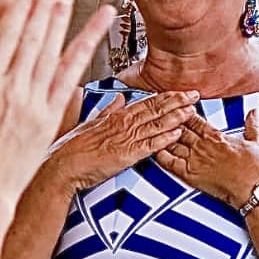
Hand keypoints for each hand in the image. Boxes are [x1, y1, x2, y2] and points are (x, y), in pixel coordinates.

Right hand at [49, 91, 198, 191]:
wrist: (63, 165)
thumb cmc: (72, 147)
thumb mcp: (90, 123)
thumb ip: (108, 110)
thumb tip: (120, 98)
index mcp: (115, 115)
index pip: (146, 102)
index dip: (165, 97)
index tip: (180, 92)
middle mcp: (122, 124)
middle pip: (155, 109)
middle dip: (177, 102)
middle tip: (194, 95)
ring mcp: (125, 139)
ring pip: (156, 124)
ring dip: (176, 117)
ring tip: (192, 111)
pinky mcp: (125, 155)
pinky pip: (149, 145)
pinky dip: (164, 139)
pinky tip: (177, 133)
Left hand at [156, 110, 258, 207]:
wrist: (256, 189)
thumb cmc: (258, 168)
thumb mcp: (257, 141)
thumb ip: (252, 125)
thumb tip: (254, 112)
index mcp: (216, 136)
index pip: (194, 120)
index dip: (183, 112)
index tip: (177, 108)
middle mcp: (203, 146)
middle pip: (179, 128)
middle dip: (170, 122)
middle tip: (159, 116)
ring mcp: (196, 160)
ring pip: (172, 143)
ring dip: (162, 136)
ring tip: (152, 130)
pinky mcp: (191, 175)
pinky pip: (170, 163)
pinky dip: (160, 155)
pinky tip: (152, 149)